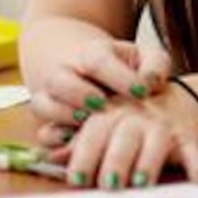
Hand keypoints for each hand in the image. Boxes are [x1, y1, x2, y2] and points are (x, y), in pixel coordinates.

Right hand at [29, 39, 172, 144]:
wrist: (100, 78)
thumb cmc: (129, 71)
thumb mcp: (147, 58)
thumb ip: (155, 64)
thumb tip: (150, 81)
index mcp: (93, 54)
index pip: (97, 60)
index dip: (119, 76)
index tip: (143, 92)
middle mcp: (67, 74)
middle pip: (59, 80)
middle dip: (79, 94)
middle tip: (103, 105)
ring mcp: (54, 100)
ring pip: (43, 104)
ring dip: (63, 115)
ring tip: (86, 123)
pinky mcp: (50, 125)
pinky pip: (42, 133)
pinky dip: (54, 140)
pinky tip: (74, 144)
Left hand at [51, 86, 197, 188]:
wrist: (180, 101)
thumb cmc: (133, 119)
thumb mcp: (104, 123)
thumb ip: (79, 142)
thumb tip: (50, 158)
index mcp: (112, 113)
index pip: (95, 132)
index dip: (84, 154)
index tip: (75, 179)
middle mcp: (138, 117)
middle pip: (124, 138)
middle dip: (116, 160)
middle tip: (108, 185)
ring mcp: (164, 127)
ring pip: (156, 143)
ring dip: (149, 164)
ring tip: (141, 184)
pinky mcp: (188, 137)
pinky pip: (193, 151)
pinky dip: (197, 165)